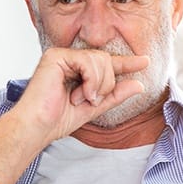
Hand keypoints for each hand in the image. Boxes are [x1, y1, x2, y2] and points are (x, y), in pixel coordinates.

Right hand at [12, 47, 148, 145]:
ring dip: (98, 85)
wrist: (37, 128)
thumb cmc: (58, 119)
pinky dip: (90, 80)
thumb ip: (115, 95)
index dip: (127, 62)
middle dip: (107, 83)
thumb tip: (139, 85)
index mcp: (79, 71)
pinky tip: (80, 94)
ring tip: (83, 99)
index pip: (107, 63)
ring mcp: (63, 56)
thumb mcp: (95, 107)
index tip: (145, 61)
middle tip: (92, 100)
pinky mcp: (56, 55)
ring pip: (100, 60)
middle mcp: (71, 60)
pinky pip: (88, 61)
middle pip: (106, 60)